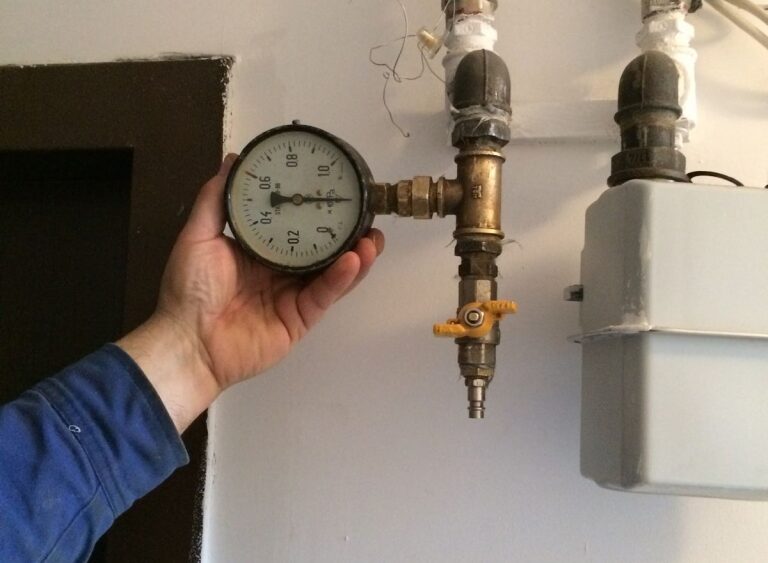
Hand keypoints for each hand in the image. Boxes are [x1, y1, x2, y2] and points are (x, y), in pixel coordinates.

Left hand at [118, 155, 383, 431]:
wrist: (188, 342)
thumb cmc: (189, 289)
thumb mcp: (199, 236)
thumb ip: (217, 199)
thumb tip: (233, 159)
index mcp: (258, 250)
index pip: (295, 225)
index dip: (316, 210)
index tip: (337, 188)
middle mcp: (280, 270)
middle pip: (322, 248)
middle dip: (348, 233)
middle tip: (367, 214)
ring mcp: (293, 295)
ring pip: (332, 272)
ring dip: (356, 255)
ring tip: (374, 238)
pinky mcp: (302, 318)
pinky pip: (325, 294)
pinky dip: (341, 278)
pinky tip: (354, 260)